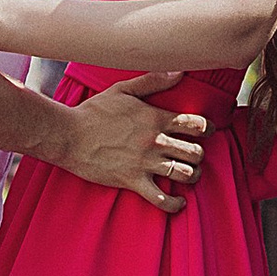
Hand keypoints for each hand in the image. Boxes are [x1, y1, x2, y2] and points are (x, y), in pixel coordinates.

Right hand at [59, 78, 208, 215]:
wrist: (68, 135)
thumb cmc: (93, 112)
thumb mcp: (122, 90)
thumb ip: (153, 81)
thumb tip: (180, 71)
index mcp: (154, 118)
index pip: (195, 123)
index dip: (207, 128)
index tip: (208, 131)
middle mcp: (154, 141)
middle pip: (194, 152)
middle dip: (199, 155)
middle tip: (194, 156)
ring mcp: (144, 163)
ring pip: (184, 174)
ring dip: (191, 176)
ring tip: (188, 175)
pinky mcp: (132, 181)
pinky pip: (161, 198)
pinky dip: (174, 204)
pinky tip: (179, 203)